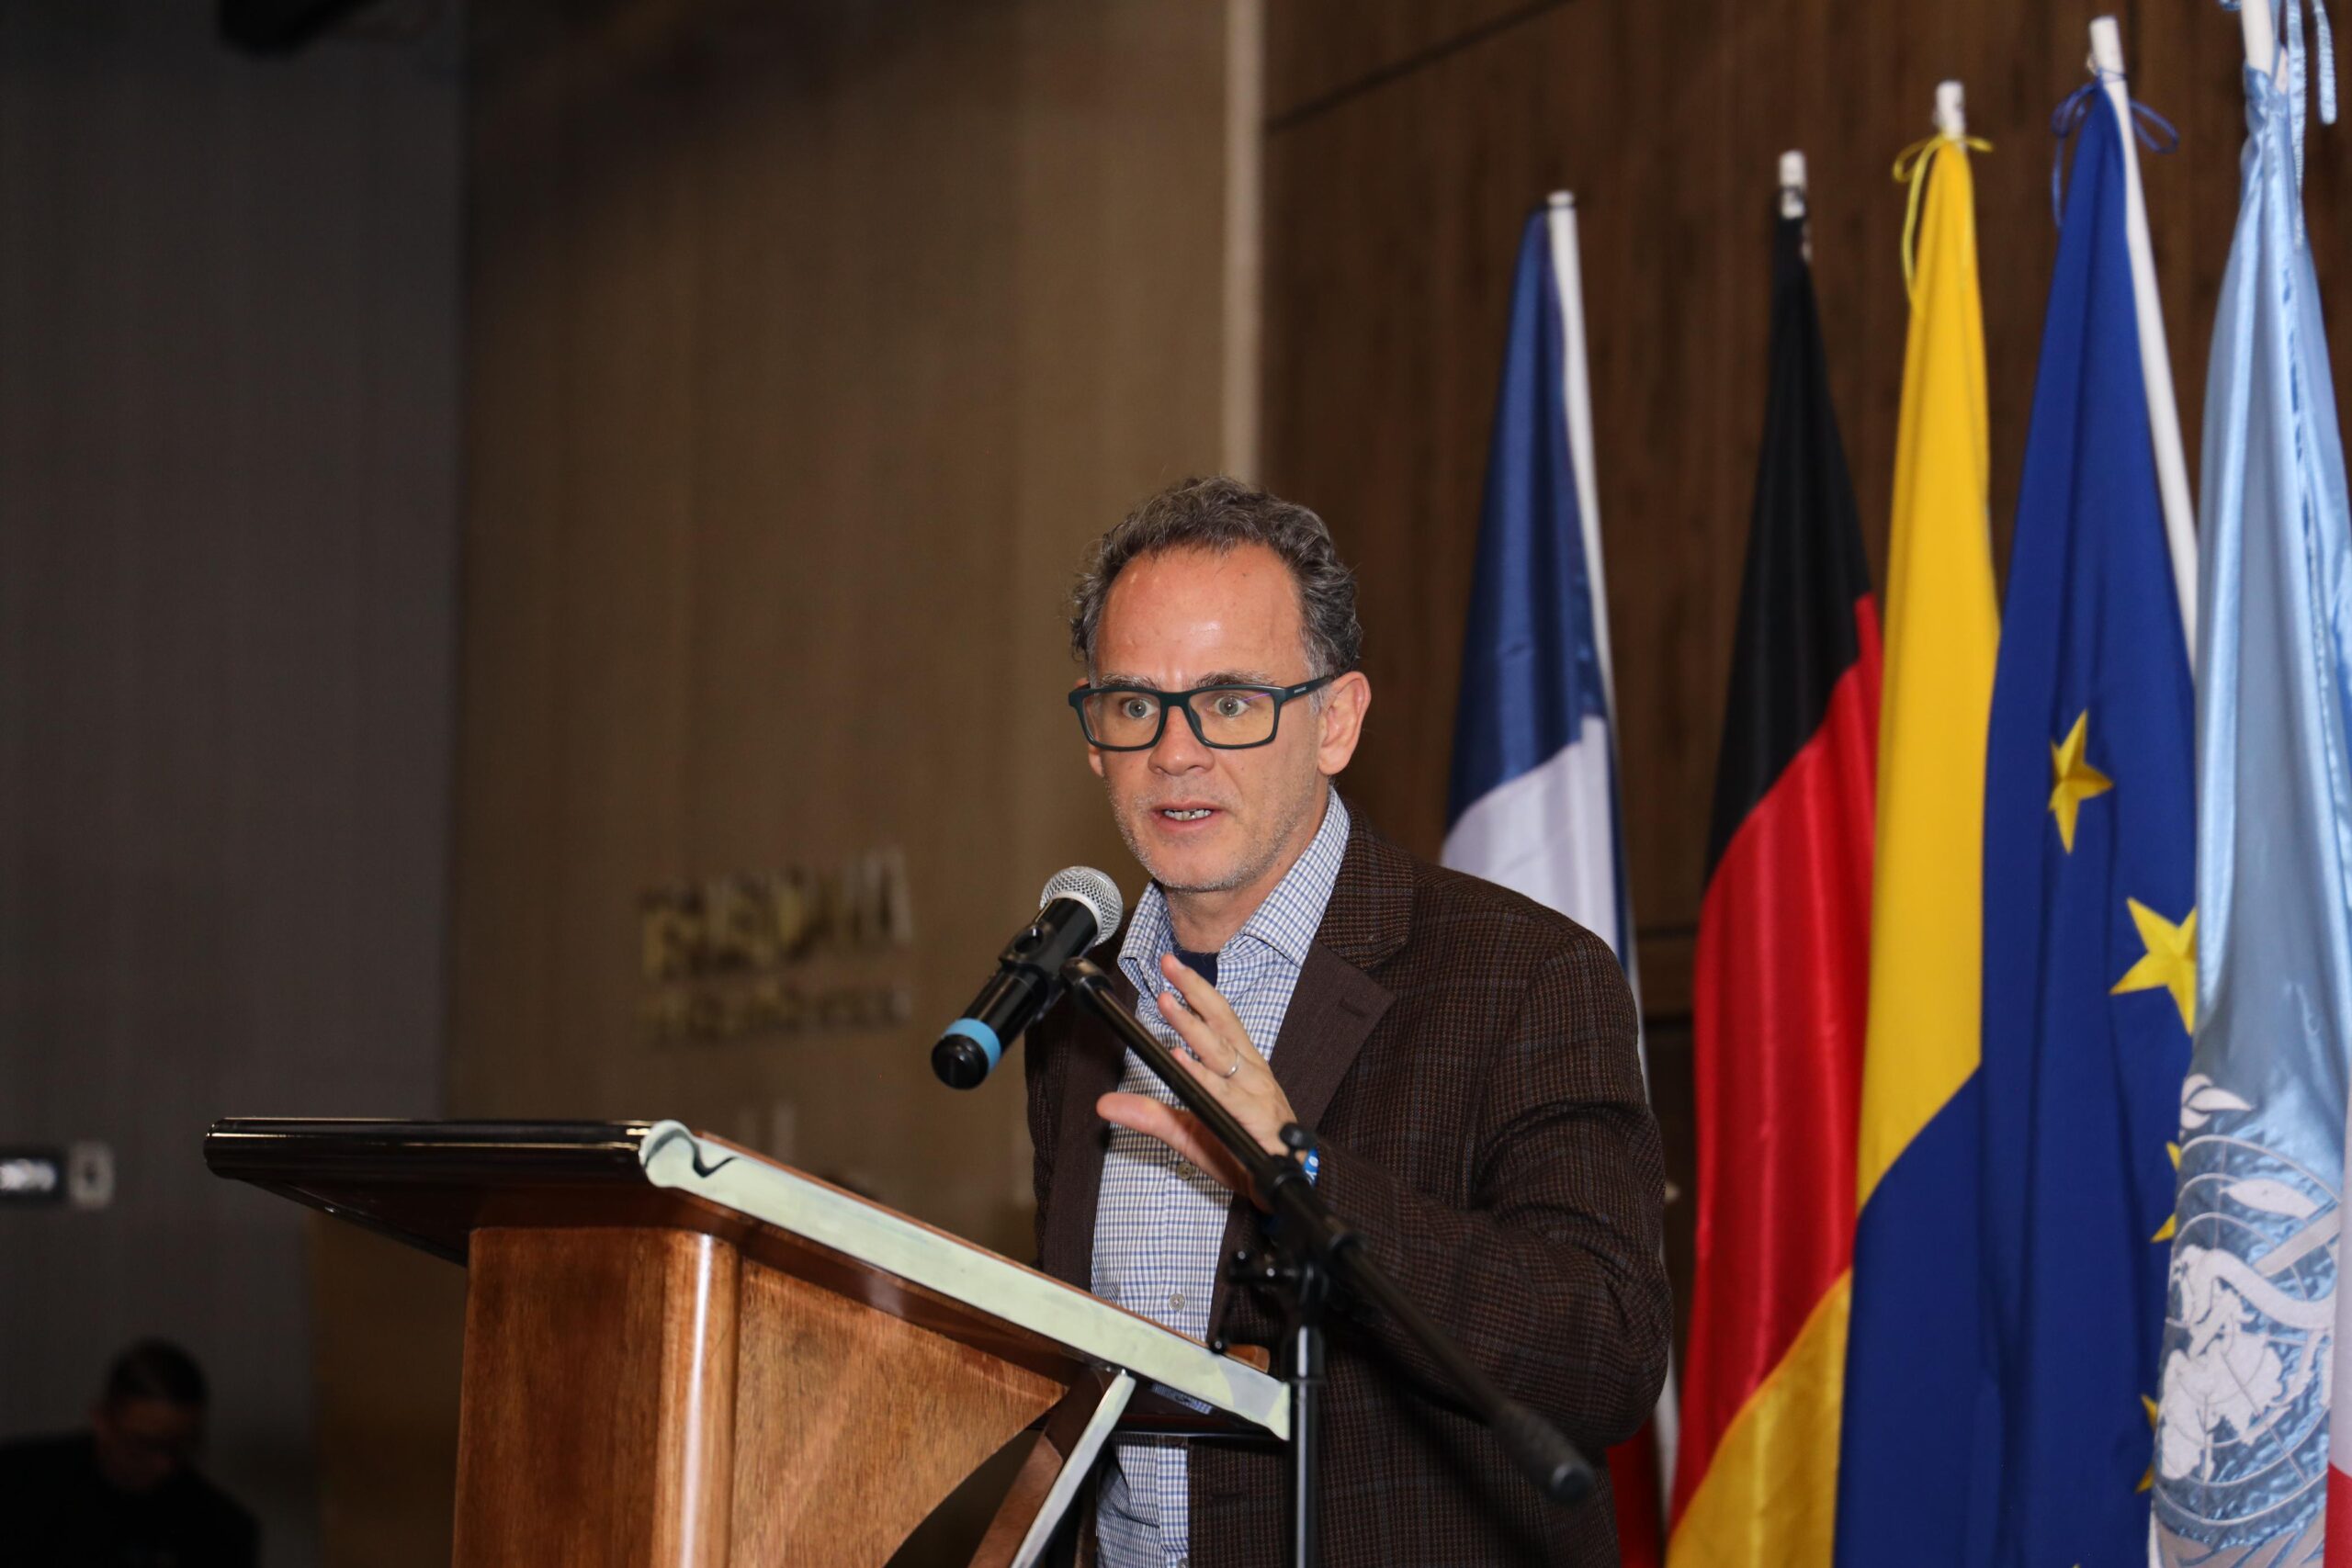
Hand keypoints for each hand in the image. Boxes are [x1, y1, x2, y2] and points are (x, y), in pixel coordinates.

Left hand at [1097, 953, 1300, 1203]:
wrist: (1286, 1183)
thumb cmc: (1243, 1149)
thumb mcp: (1190, 1129)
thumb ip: (1150, 1115)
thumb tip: (1105, 1104)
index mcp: (1242, 1066)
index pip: (1220, 1018)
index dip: (1197, 991)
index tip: (1173, 968)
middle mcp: (1250, 1073)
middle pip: (1223, 1022)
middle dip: (1195, 991)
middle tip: (1169, 966)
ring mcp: (1255, 1094)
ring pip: (1221, 1052)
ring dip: (1193, 1026)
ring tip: (1168, 1003)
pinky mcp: (1256, 1120)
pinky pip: (1225, 1095)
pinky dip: (1203, 1076)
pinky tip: (1182, 1061)